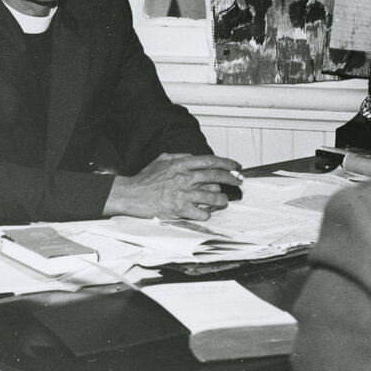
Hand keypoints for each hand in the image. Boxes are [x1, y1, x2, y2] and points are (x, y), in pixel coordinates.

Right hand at [102, 154, 242, 219]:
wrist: (131, 195)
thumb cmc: (146, 177)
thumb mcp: (162, 159)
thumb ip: (181, 156)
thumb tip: (195, 156)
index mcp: (181, 164)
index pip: (210, 161)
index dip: (227, 163)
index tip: (236, 166)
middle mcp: (184, 178)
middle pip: (216, 177)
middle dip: (231, 179)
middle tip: (238, 182)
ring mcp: (183, 194)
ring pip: (212, 197)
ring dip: (221, 199)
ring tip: (223, 201)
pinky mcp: (179, 210)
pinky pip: (201, 213)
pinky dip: (206, 213)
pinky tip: (205, 212)